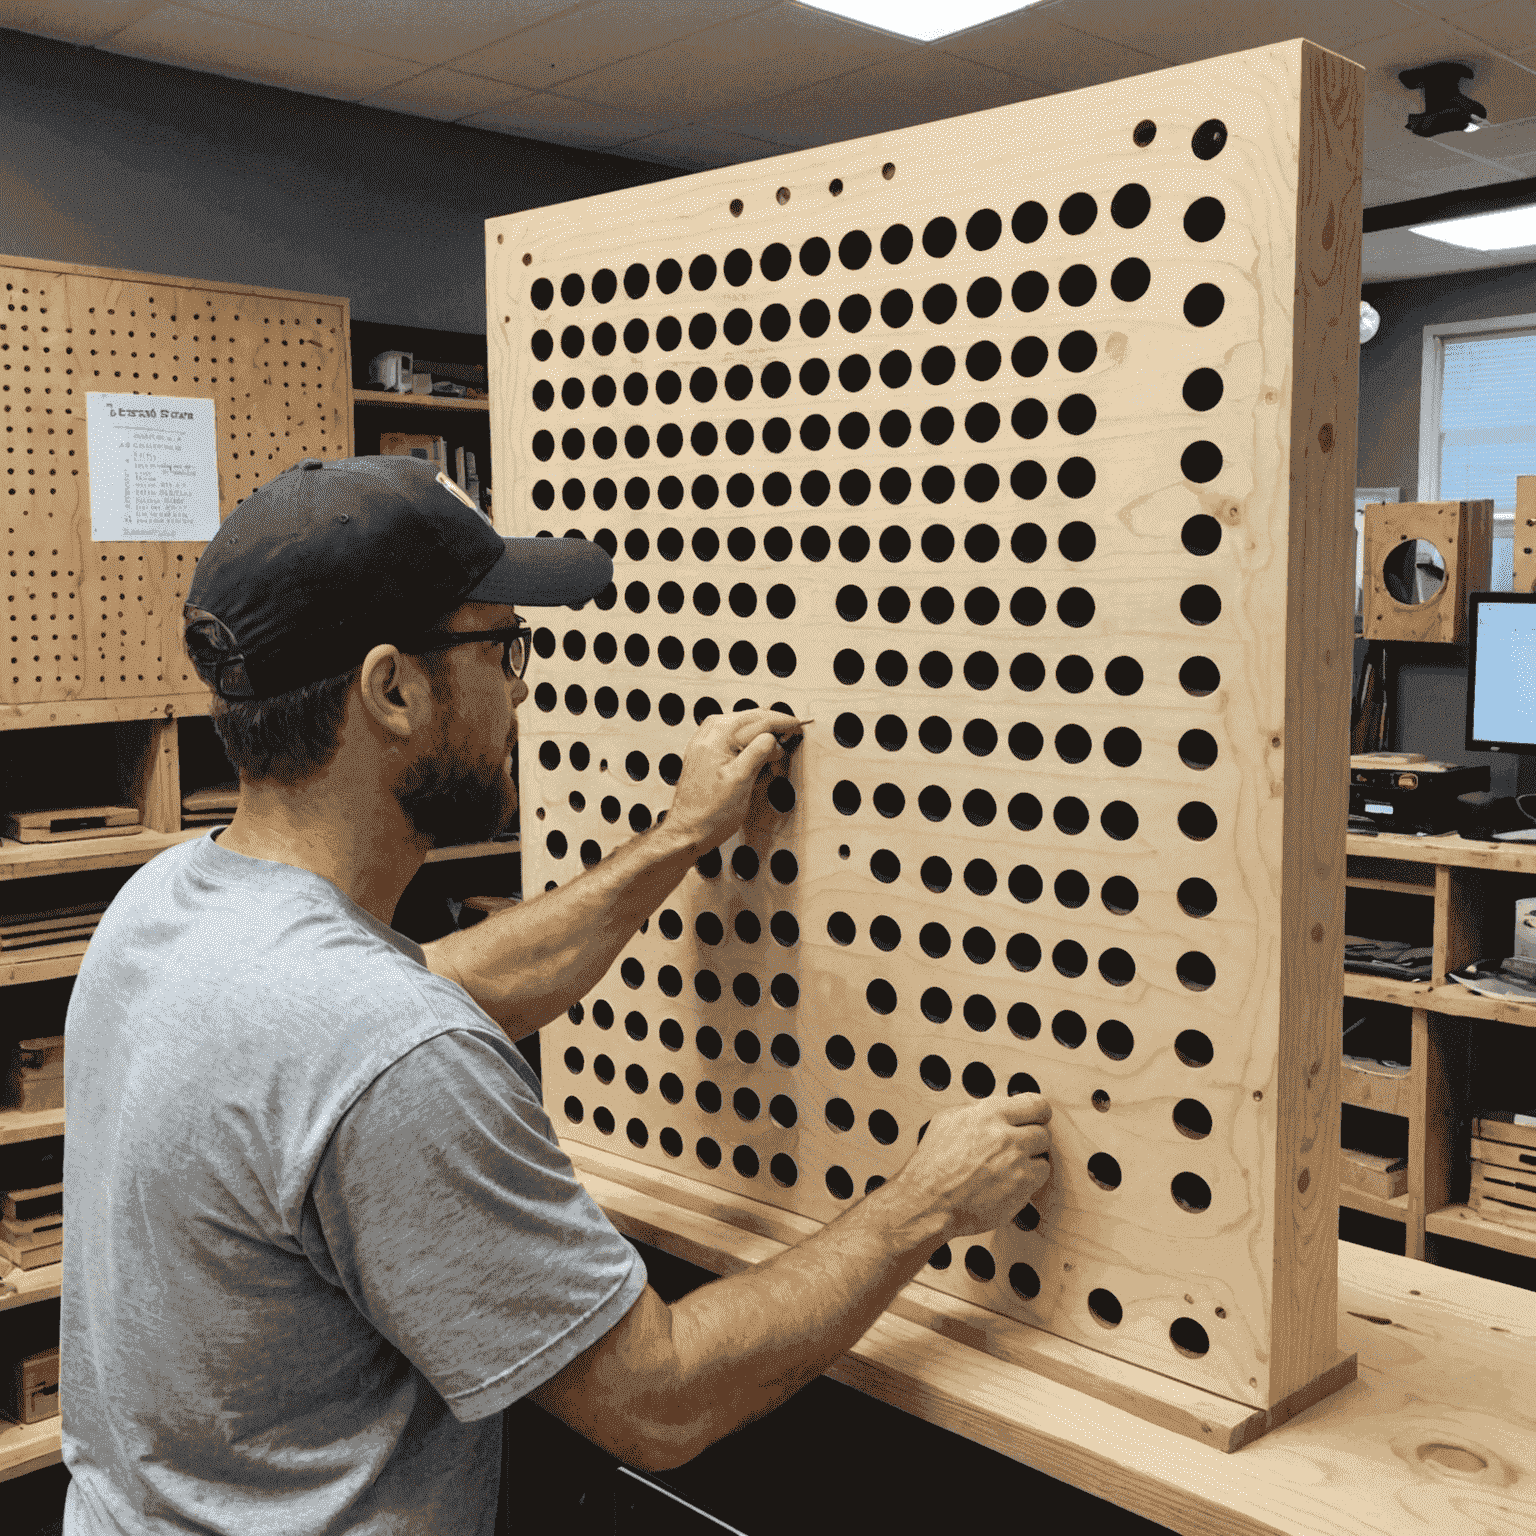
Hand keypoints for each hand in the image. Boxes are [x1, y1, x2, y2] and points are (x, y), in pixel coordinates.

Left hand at [663, 708, 809, 855]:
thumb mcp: (741, 781)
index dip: (781, 722)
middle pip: (748, 718)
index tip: (798, 726)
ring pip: (740, 725)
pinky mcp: (705, 753)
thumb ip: (757, 753)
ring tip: (777, 744)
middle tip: (792, 733)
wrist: (688, 831)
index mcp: (716, 738)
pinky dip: (746, 740)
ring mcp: (704, 742)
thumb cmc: (711, 813)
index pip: (757, 720)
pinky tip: (755, 750)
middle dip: (772, 724)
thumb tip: (772, 737)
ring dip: (760, 732)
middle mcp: (707, 734)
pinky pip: (730, 736)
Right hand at [889, 1095, 1052, 1241]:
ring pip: (1043, 1158)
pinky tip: (1009, 1181)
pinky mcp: (1021, 1190)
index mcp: (989, 1115)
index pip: (1035, 1104)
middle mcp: (1006, 1137)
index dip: (1039, 1112)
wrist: (929, 1201)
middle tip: (1022, 1145)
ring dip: (1032, 1161)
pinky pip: (1038, 1181)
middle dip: (1033, 1139)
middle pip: (1043, 1133)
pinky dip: (1028, 1182)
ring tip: (1011, 1167)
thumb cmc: (932, 1165)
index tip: (1040, 1116)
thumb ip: (978, 1112)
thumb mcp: (947, 1121)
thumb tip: (995, 1112)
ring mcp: (1016, 1165)